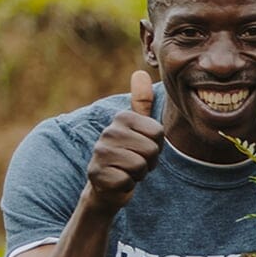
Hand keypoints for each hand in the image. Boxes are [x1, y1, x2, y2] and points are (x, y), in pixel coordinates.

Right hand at [84, 70, 163, 213]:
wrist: (108, 184)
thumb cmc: (129, 153)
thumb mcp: (138, 127)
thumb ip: (142, 102)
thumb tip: (141, 72)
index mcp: (122, 118)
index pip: (158, 133)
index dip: (157, 145)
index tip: (143, 147)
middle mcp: (108, 131)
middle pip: (151, 150)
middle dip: (149, 161)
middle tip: (136, 161)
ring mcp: (100, 152)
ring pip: (140, 166)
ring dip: (139, 173)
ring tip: (127, 170)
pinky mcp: (96, 174)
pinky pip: (127, 181)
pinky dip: (127, 185)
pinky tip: (118, 180)